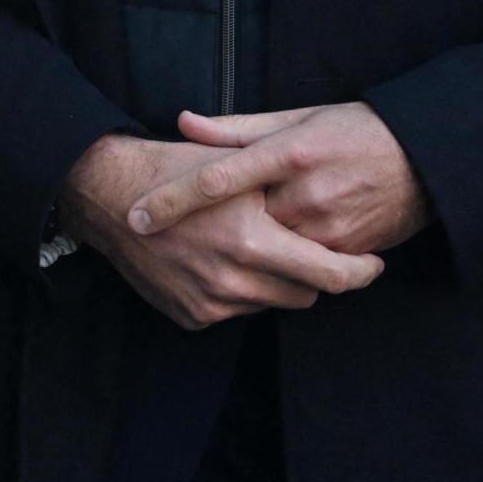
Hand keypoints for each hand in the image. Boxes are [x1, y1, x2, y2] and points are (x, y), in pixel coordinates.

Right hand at [62, 133, 383, 331]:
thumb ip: (290, 189)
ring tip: (264, 248)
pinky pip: (237, 311)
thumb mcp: (238, 164)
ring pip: (272, 303)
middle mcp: (233, 279)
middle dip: (316, 276)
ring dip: (277, 282)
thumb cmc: (177, 168)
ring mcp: (210, 303)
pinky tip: (227, 260)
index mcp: (252, 240)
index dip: (359, 272)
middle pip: (305, 295)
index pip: (329, 275)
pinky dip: (242, 290)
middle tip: (313, 249)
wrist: (109, 196)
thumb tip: (343, 208)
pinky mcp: (192, 316)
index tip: (373, 265)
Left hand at [131, 104, 431, 258]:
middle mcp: (304, 191)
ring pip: (267, 254)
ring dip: (245, 255)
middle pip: (237, 227)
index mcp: (287, 151)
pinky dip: (283, 266)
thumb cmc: (354, 130)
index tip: (135, 218)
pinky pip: (300, 269)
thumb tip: (184, 122)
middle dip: (205, 239)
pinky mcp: (347, 250)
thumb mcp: (297, 117)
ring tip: (228, 250)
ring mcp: (327, 225)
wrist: (425, 158)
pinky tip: (275, 255)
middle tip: (176, 244)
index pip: (216, 178)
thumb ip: (237, 127)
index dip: (171, 200)